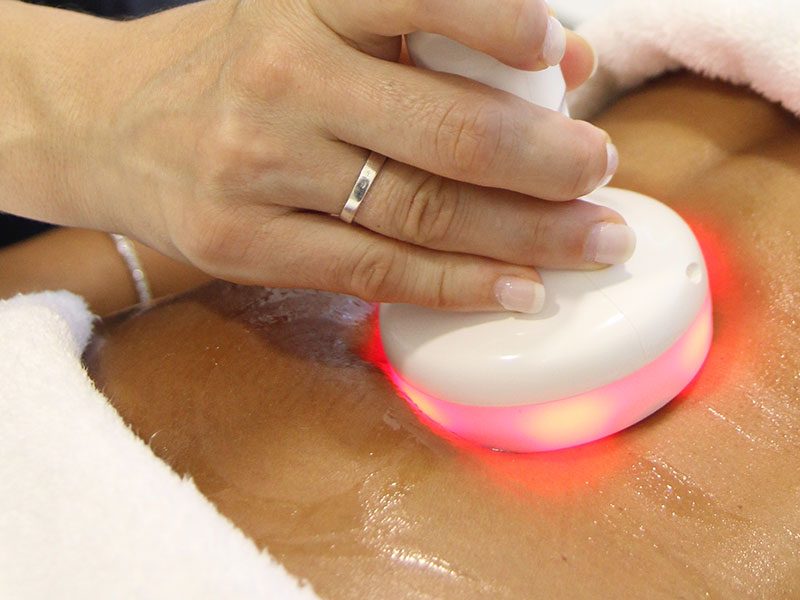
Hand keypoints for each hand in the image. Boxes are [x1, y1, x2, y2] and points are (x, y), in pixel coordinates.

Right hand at [70, 0, 625, 312]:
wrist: (114, 124)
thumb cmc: (255, 60)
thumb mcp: (330, 17)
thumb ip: (447, 30)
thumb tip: (571, 61)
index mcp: (310, 3)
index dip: (498, 24)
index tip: (558, 52)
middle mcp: (283, 77)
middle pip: (444, 129)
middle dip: (547, 159)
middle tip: (604, 169)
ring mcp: (259, 167)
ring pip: (423, 213)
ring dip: (528, 235)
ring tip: (597, 240)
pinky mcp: (246, 245)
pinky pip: (376, 271)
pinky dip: (462, 286)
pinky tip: (524, 290)